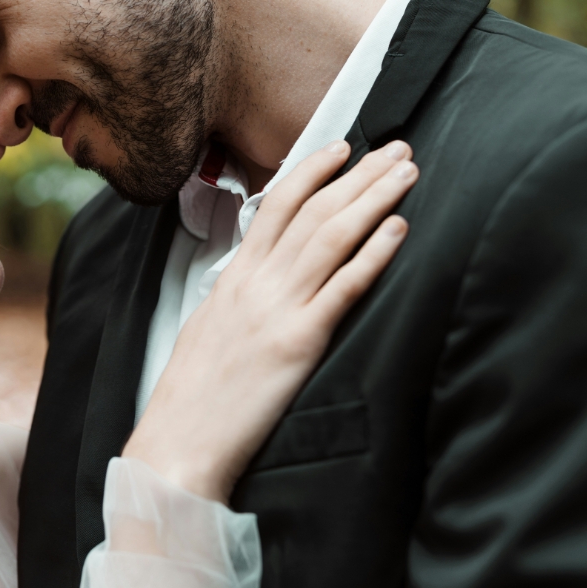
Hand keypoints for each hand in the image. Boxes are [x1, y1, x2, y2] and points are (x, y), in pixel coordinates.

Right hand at [122, 140, 417, 502]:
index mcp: (234, 277)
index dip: (312, 170)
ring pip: (332, 236)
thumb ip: (235, 295)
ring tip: (406, 173)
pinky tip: (399, 229)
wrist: (180, 440)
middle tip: (396, 148)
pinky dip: (374, 253)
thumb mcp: (207, 326)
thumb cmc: (192, 393)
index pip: (276, 205)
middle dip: (359, 174)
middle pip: (313, 211)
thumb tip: (254, 277)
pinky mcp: (299, 342)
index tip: (342, 147)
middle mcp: (256, 283)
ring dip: (374, 198)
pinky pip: (344, 288)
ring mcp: (277, 309)